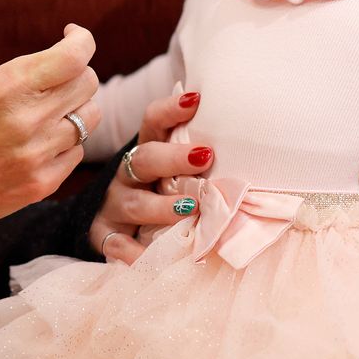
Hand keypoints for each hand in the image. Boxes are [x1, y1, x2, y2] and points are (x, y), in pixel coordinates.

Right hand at [0, 25, 100, 227]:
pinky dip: (64, 144)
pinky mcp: (43, 183)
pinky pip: (77, 152)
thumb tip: (70, 59)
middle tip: (58, 81)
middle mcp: (28, 119)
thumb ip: (27, 71)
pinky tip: (39, 144)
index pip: (74, 56)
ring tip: (48, 115)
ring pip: (90, 118)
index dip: (81, 40)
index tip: (72, 37)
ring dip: (73, 111)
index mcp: (8, 86)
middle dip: (76, 75)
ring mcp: (38, 154)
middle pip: (88, 84)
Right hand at [93, 87, 209, 263]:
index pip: (153, 122)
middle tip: (206, 157)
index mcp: (147, 153)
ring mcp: (115, 204)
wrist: (112, 226)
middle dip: (174, 157)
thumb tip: (254, 146)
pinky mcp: (104, 234)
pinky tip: (144, 258)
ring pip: (135, 202)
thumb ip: (201, 162)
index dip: (170, 109)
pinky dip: (129, 251)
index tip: (196, 100)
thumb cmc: (161, 195)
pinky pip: (114, 242)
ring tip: (189, 208)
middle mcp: (129, 175)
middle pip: (146, 159)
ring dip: (161, 205)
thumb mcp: (175, 174)